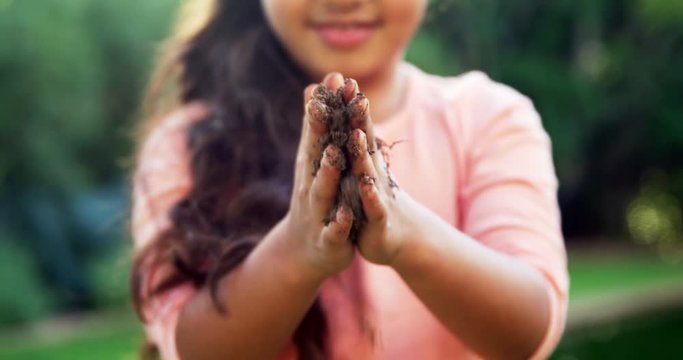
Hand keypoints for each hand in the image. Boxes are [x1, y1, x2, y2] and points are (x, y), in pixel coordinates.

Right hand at [283, 73, 354, 278]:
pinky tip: (346, 214)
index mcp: (312, 166)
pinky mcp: (328, 238)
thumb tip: (314, 84)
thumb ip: (317, 125)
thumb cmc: (315, 198)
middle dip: (319, 132)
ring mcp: (317, 211)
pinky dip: (338, 222)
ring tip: (334, 154)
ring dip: (327, 172)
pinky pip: (334, 229)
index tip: (331, 79)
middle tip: (324, 107)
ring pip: (322, 190)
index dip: (323, 106)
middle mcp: (310, 184)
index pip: (317, 131)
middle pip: (314, 155)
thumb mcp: (314, 161)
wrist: (305, 250)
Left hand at [345, 87, 412, 264]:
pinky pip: (373, 208)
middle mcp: (372, 172)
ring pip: (368, 172)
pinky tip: (365, 187)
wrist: (398, 236)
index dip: (348, 104)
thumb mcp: (361, 168)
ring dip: (362, 153)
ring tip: (356, 134)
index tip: (340, 79)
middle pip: (364, 143)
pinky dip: (369, 197)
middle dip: (359, 119)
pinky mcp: (378, 219)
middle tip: (354, 93)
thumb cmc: (372, 198)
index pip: (356, 128)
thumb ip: (354, 137)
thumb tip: (349, 106)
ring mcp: (377, 194)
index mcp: (364, 161)